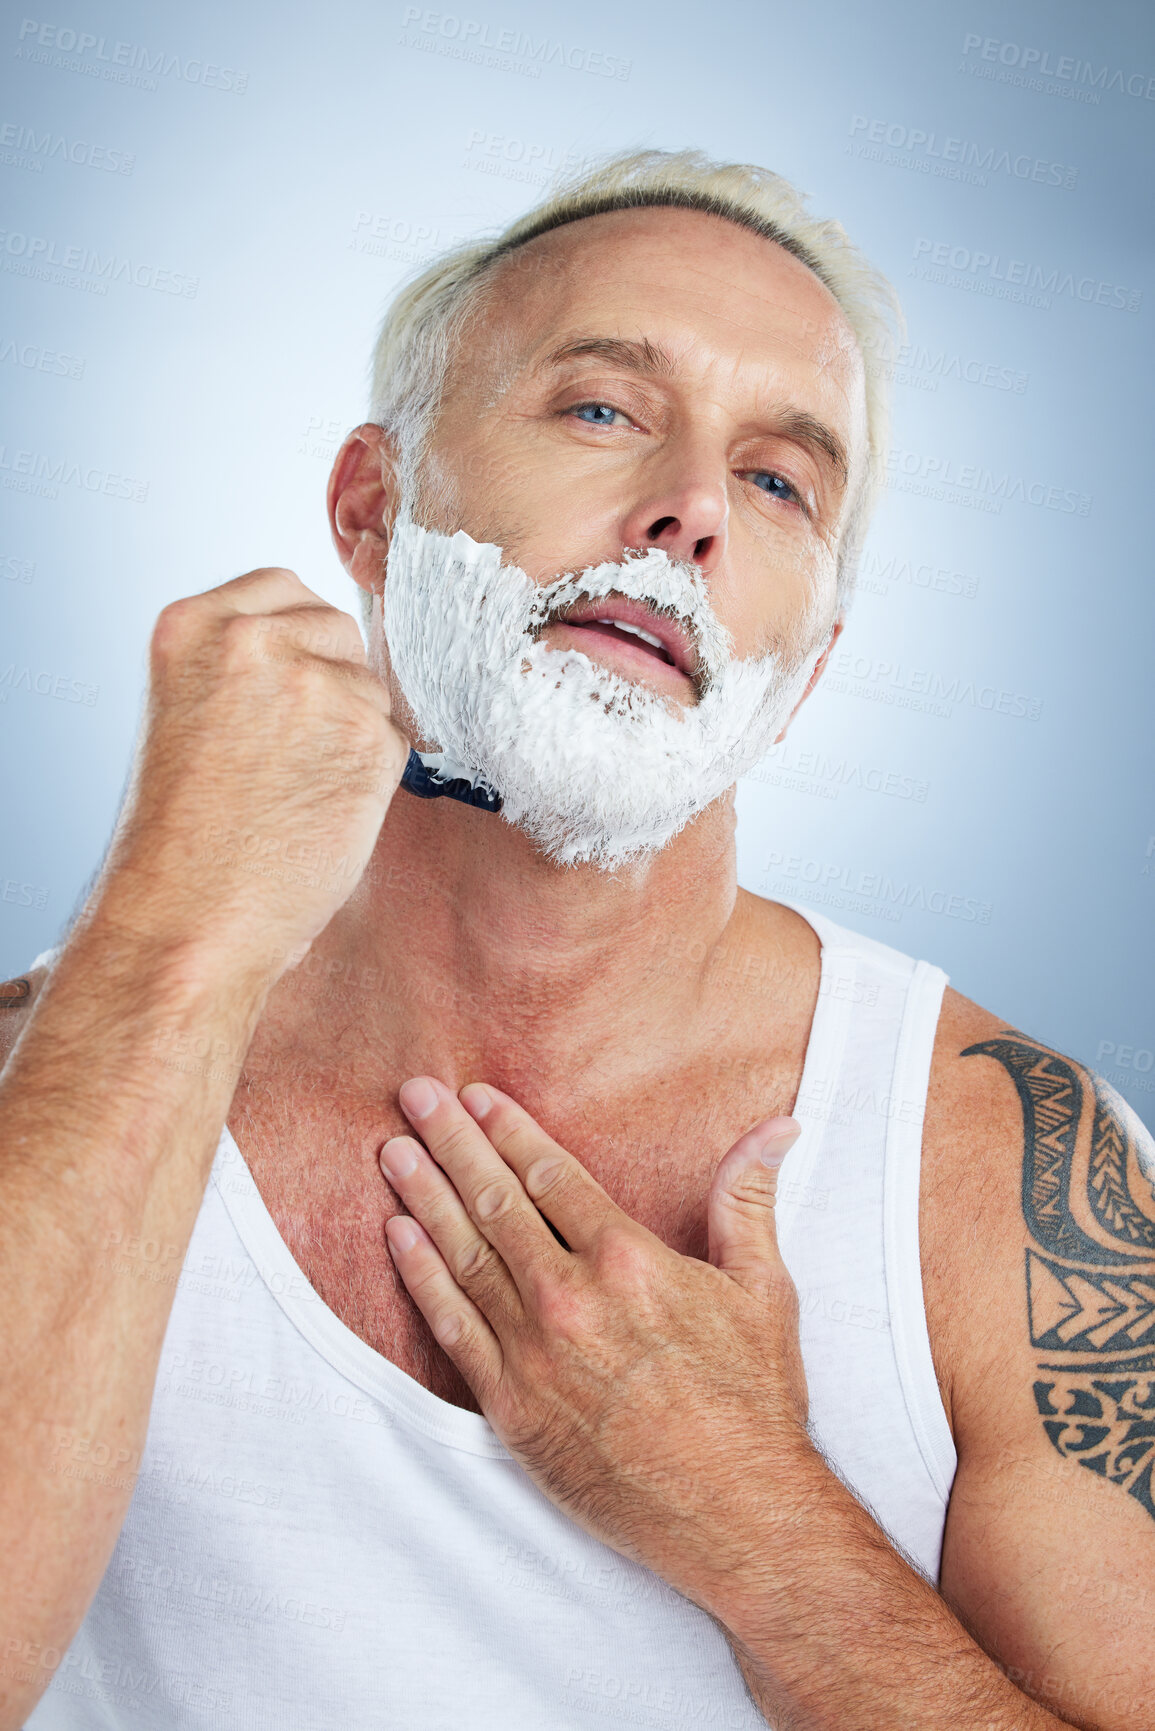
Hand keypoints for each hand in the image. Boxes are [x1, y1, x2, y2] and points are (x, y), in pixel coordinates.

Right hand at [95, 569, 408, 978]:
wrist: (190, 917)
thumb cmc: (186, 835)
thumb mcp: (188, 711)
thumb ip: (243, 663)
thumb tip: (323, 645)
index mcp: (193, 624)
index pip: (284, 588)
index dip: (297, 641)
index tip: (281, 689)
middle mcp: (254, 639)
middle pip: (338, 628)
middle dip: (330, 681)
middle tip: (288, 753)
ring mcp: (315, 684)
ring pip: (371, 687)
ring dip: (352, 732)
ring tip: (295, 790)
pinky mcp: (367, 737)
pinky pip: (396, 739)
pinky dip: (373, 776)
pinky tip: (324, 811)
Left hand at [380, 1078, 815, 1609]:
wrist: (735, 1514)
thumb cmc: (753, 1403)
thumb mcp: (765, 1289)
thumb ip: (748, 1200)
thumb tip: (776, 1128)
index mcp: (628, 1259)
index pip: (551, 1174)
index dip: (509, 1130)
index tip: (476, 1096)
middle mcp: (570, 1296)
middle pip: (495, 1200)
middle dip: (451, 1141)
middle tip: (414, 1095)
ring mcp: (532, 1352)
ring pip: (464, 1255)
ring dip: (424, 1197)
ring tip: (392, 1152)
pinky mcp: (510, 1406)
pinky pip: (452, 1327)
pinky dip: (420, 1277)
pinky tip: (396, 1238)